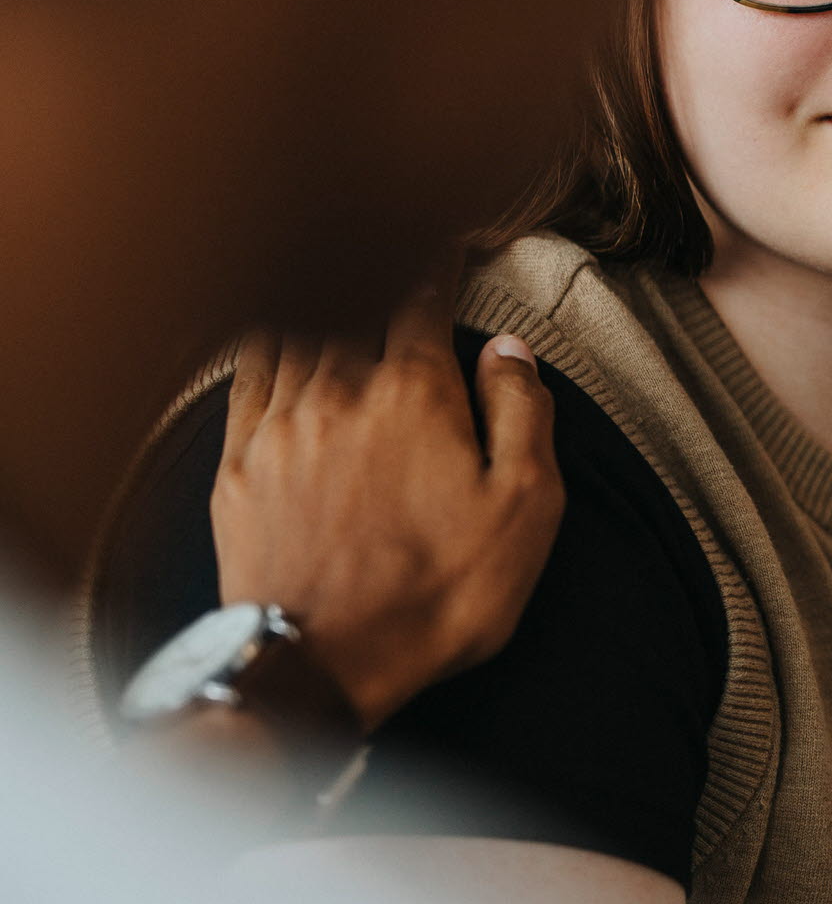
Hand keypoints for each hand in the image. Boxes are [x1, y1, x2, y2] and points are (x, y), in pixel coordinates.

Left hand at [211, 273, 562, 730]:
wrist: (320, 664)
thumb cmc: (437, 592)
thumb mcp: (525, 508)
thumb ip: (523, 414)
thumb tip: (509, 350)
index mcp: (415, 392)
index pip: (422, 295)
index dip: (439, 259)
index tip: (453, 239)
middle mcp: (339, 389)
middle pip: (348, 298)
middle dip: (371, 263)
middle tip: (388, 248)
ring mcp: (278, 425)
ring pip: (291, 328)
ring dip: (313, 294)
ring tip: (329, 274)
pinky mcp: (235, 465)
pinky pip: (243, 376)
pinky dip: (260, 342)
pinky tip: (269, 336)